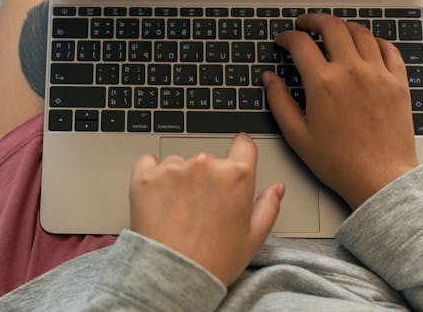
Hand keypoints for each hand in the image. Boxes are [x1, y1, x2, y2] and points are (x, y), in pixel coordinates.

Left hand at [129, 134, 283, 286]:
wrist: (173, 277)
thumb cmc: (214, 260)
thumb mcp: (253, 238)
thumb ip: (268, 206)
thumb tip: (276, 188)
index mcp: (236, 175)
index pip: (244, 144)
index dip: (241, 151)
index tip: (237, 154)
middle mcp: (205, 164)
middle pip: (209, 159)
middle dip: (207, 177)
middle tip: (202, 208)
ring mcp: (174, 168)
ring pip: (180, 163)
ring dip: (179, 178)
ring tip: (178, 211)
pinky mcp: (146, 175)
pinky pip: (149, 162)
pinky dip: (152, 175)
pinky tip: (157, 197)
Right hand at [263, 13, 418, 209]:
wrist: (381, 178)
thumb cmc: (339, 162)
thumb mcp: (297, 135)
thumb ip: (279, 101)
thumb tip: (269, 79)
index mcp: (323, 82)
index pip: (300, 43)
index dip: (287, 37)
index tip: (283, 40)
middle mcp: (351, 70)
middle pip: (331, 26)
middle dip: (314, 19)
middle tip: (305, 23)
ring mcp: (378, 73)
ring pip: (360, 32)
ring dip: (343, 25)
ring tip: (334, 29)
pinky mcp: (397, 81)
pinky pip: (388, 48)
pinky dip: (374, 40)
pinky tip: (366, 44)